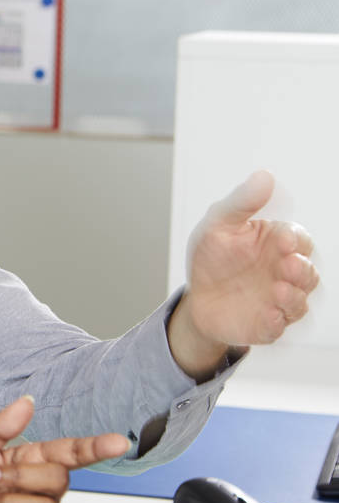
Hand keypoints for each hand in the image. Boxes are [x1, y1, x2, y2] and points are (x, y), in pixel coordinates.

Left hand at [172, 170, 319, 377]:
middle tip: (288, 266)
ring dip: (294, 297)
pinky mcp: (267, 324)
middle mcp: (284, 272)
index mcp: (276, 244)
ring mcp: (278, 300)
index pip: (298, 240)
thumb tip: (264, 176)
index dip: (294, 240)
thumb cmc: (212, 256)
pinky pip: (279, 327)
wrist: (196, 296)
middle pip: (307, 272)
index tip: (281, 240)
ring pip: (300, 301)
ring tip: (279, 290)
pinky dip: (276, 322)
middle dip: (302, 270)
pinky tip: (268, 315)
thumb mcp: (218, 224)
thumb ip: (242, 202)